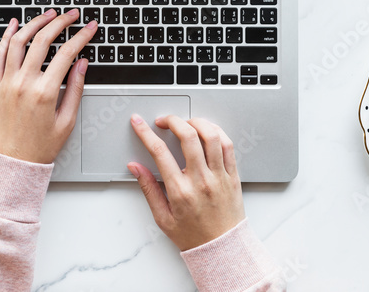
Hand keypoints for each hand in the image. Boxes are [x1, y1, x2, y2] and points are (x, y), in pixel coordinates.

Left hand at [0, 8, 96, 163]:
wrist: (12, 163)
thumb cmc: (40, 146)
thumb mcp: (67, 120)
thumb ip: (76, 88)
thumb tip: (82, 63)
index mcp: (45, 93)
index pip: (67, 53)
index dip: (81, 36)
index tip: (90, 27)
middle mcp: (24, 83)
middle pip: (43, 40)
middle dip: (60, 22)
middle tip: (71, 15)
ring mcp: (7, 82)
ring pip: (19, 41)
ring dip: (34, 23)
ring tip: (48, 15)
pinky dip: (7, 36)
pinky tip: (15, 25)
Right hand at [128, 115, 244, 250]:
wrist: (223, 249)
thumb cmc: (193, 236)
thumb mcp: (162, 217)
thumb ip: (148, 189)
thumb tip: (136, 168)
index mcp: (180, 191)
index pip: (159, 152)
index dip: (145, 133)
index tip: (139, 123)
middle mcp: (201, 180)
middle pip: (188, 136)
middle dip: (172, 120)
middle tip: (163, 120)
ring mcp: (219, 176)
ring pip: (211, 135)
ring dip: (196, 121)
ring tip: (186, 122)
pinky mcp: (232, 175)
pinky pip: (228, 145)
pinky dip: (216, 131)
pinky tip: (207, 131)